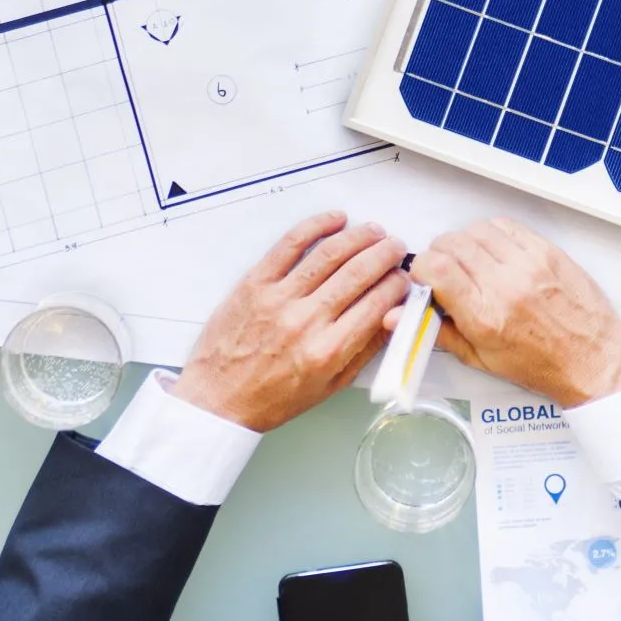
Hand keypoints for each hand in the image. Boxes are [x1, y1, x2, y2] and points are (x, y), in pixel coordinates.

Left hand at [170, 213, 410, 432]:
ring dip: (359, 236)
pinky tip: (335, 219)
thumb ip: (364, 351)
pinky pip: (290, 244)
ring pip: (330, 253)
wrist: (217, 400)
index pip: (378, 304)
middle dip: (386, 254)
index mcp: (328, 351)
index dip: (398, 285)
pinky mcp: (255, 283)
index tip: (403, 278)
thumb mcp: (328, 387)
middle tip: (395, 247)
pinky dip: (317, 225)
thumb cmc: (270, 398)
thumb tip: (392, 319)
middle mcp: (306, 321)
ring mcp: (279, 298)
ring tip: (373, 231)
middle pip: (359, 272)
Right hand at [409, 217, 620, 406]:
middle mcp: (506, 284)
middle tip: (444, 270)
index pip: (437, 268)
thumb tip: (400, 316)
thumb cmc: (541, 365)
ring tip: (471, 263)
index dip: (421, 267)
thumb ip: (439, 332)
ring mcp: (530, 264)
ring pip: (478, 229)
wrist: (593, 360)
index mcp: (486, 316)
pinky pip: (507, 226)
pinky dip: (493, 234)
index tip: (423, 276)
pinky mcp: (548, 251)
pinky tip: (495, 252)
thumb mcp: (481, 360)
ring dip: (465, 242)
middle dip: (440, 254)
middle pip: (453, 243)